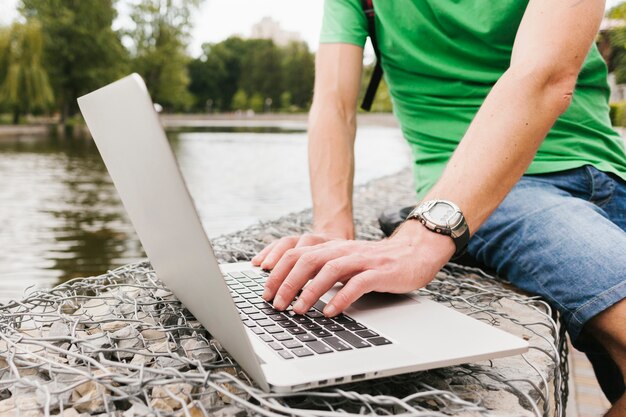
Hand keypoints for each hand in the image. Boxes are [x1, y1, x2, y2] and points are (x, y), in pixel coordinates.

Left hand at [262, 220, 455, 316]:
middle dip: (287, 282)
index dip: (277, 270)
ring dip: (310, 291)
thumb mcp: (344, 262)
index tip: (264, 291)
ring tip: (298, 310)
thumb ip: (321, 270)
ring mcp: (361, 260)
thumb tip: (291, 289)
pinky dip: (341, 297)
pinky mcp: (379, 271)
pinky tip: (331, 311)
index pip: (296, 253)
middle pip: (307, 260)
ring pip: (329, 270)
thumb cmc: (375, 262)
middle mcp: (342, 250)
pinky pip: (357, 284)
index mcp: (331, 247)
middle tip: (276, 304)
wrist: (413, 252)